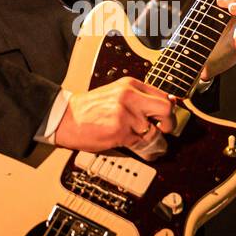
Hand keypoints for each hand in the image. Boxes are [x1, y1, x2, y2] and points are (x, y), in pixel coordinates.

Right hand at [53, 77, 176, 155]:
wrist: (66, 118)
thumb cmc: (88, 109)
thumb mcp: (115, 94)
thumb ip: (137, 98)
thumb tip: (165, 107)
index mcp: (130, 85)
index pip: (162, 95)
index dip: (168, 110)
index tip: (166, 118)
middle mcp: (129, 96)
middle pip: (166, 109)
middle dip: (169, 123)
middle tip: (163, 130)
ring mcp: (125, 114)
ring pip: (154, 131)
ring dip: (152, 140)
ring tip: (143, 141)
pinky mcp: (120, 131)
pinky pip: (142, 144)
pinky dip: (144, 150)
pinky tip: (140, 149)